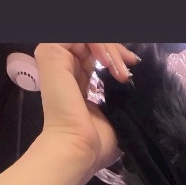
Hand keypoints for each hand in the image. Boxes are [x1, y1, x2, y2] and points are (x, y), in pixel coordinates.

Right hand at [34, 42, 139, 174]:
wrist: (80, 148)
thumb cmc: (97, 140)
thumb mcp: (113, 110)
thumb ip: (118, 90)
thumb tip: (133, 76)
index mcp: (77, 80)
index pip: (97, 53)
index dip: (116, 53)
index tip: (133, 64)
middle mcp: (66, 67)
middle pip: (94, 42)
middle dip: (116, 49)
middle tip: (131, 64)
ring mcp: (56, 59)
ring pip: (89, 38)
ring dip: (111, 49)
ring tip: (121, 72)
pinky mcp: (51, 55)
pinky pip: (78, 35)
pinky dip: (99, 45)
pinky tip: (109, 64)